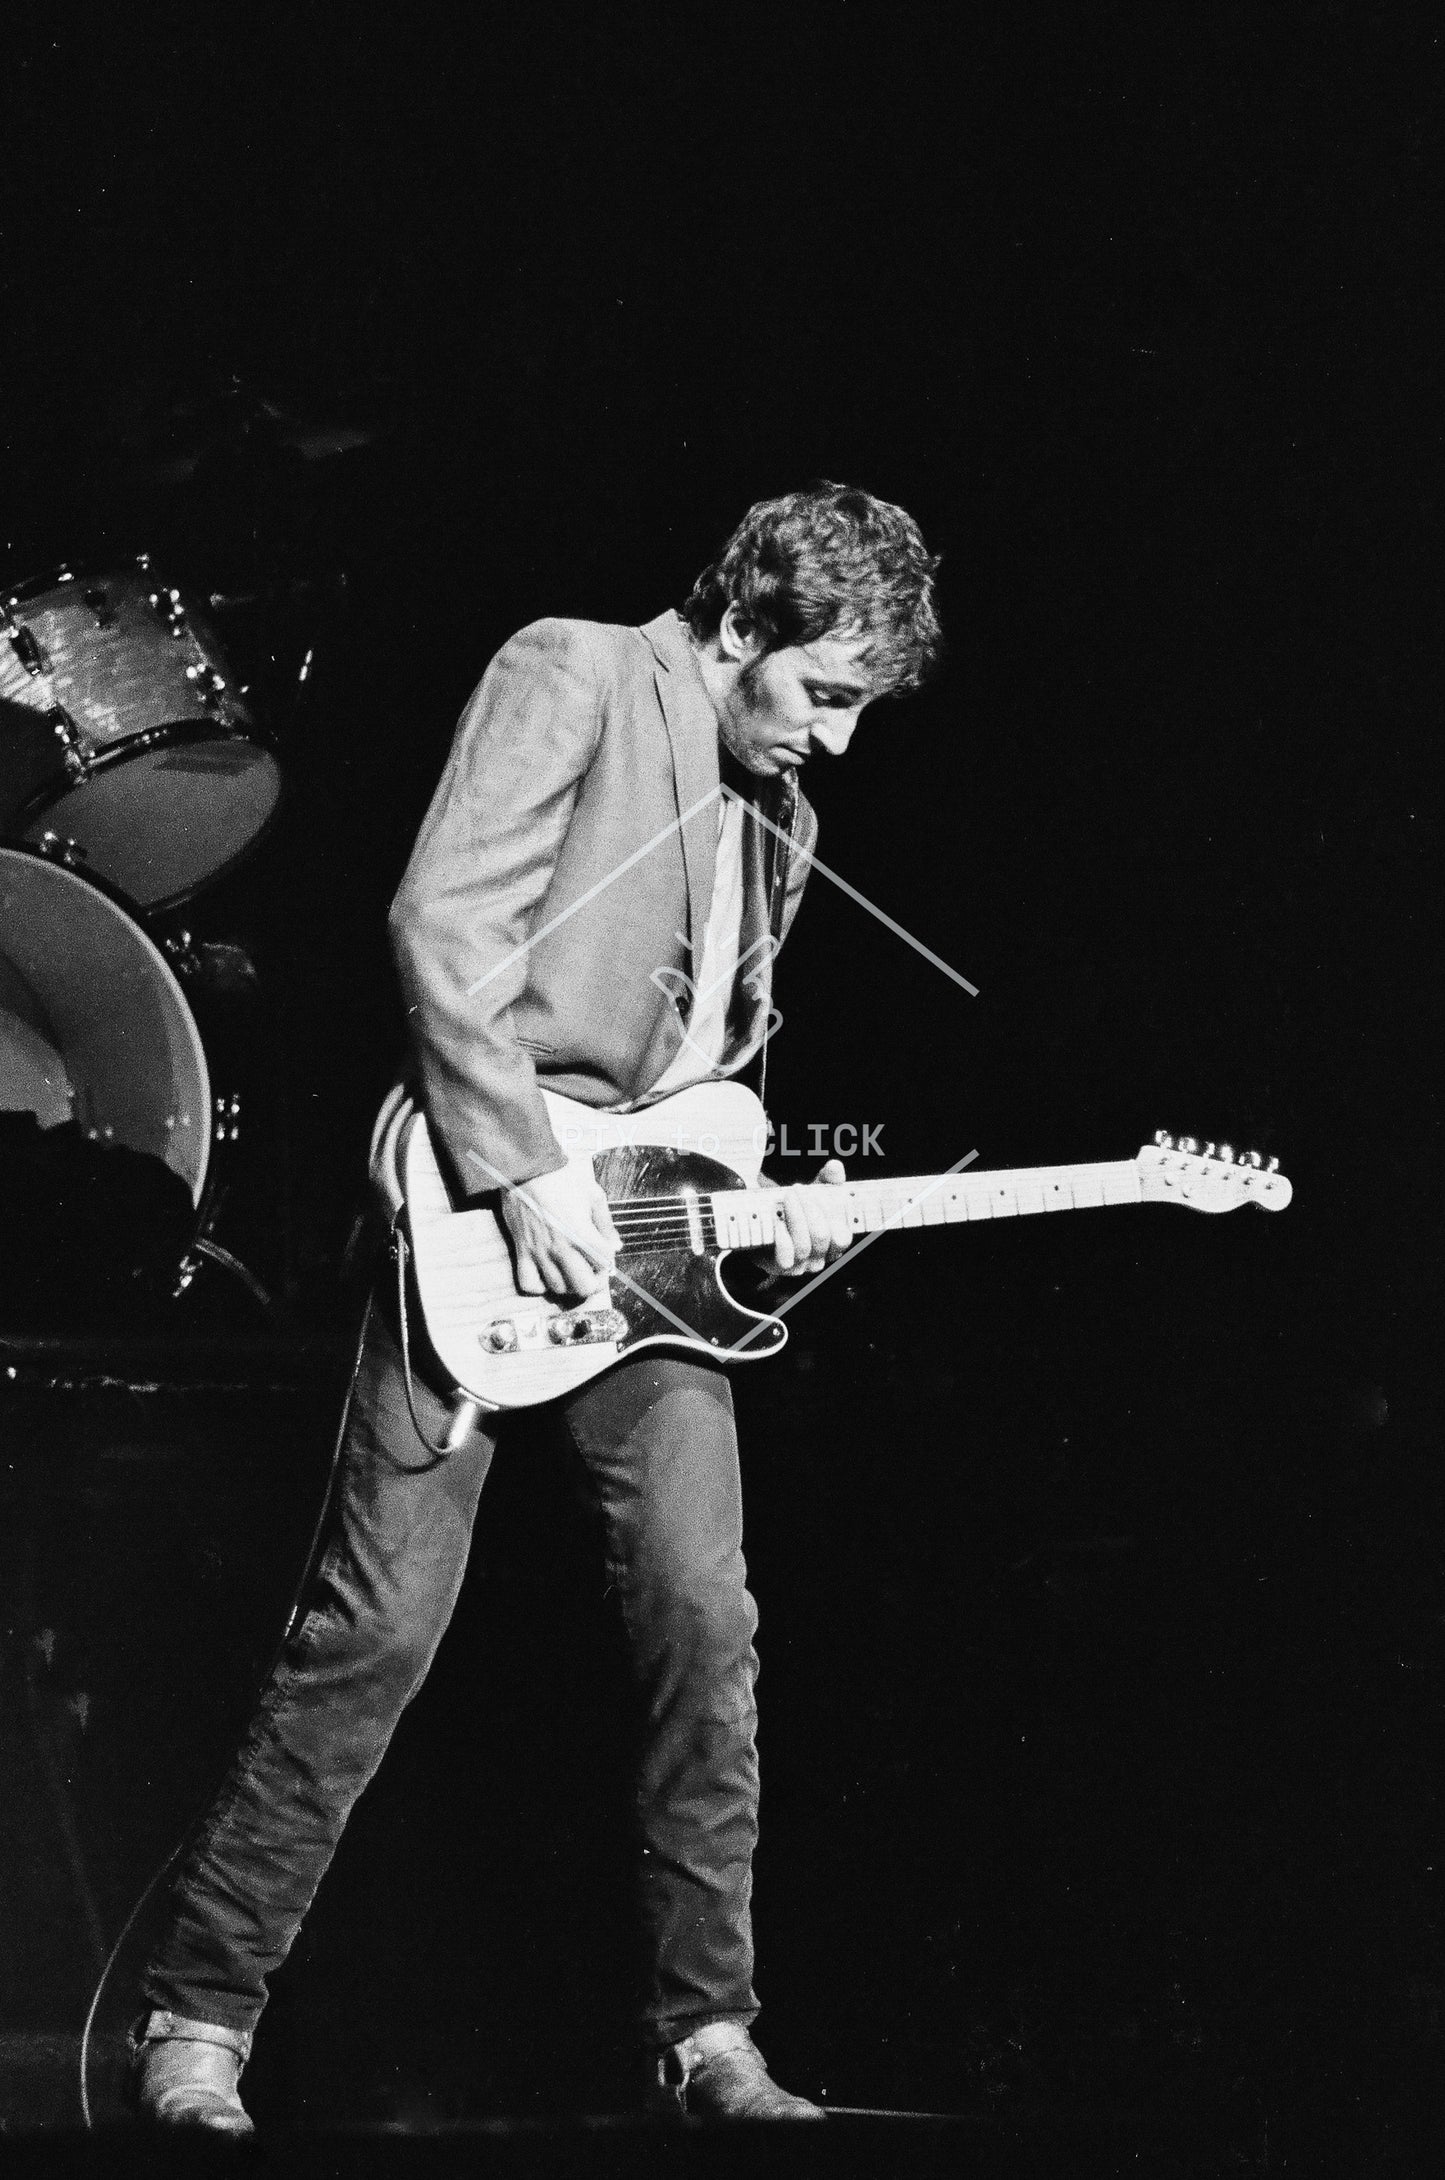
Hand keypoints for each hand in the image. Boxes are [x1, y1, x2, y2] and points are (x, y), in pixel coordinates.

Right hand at [501, 1162, 618, 1297]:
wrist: (526, 1166)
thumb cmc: (561, 1176)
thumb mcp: (593, 1194)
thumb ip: (605, 1224)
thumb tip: (615, 1245)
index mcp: (581, 1232)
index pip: (604, 1263)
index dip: (607, 1260)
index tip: (603, 1253)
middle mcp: (561, 1247)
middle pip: (584, 1286)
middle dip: (592, 1280)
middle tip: (590, 1270)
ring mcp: (539, 1251)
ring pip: (558, 1288)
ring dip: (569, 1283)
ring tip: (569, 1270)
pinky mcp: (521, 1250)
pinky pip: (528, 1283)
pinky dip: (539, 1284)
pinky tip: (546, 1272)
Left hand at [765, 1157, 853, 1278]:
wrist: (766, 1227)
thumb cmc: (796, 1212)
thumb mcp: (814, 1194)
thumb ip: (828, 1180)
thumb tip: (836, 1167)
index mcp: (834, 1243)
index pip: (842, 1237)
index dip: (832, 1216)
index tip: (818, 1193)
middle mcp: (821, 1257)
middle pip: (821, 1236)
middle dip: (809, 1209)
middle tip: (797, 1189)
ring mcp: (802, 1264)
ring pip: (804, 1245)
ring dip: (794, 1216)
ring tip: (788, 1197)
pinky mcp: (782, 1266)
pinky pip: (786, 1257)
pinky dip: (782, 1238)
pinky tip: (778, 1223)